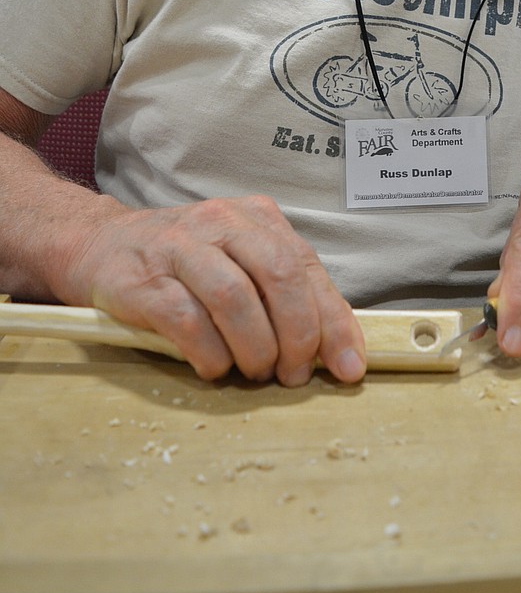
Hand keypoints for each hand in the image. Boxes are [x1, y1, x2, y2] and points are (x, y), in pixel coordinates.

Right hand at [60, 195, 366, 385]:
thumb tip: (336, 351)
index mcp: (256, 218)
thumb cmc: (185, 264)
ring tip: (256, 372)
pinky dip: (210, 353)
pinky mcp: (145, 280)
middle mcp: (222, 223)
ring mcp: (180, 247)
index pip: (306, 266)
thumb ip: (284, 294)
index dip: (333, 320)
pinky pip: (187, 320)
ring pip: (235, 297)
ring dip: (255, 347)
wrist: (100, 245)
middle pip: (279, 275)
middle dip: (298, 334)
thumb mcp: (240, 262)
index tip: (349, 367)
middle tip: (294, 374)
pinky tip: (214, 367)